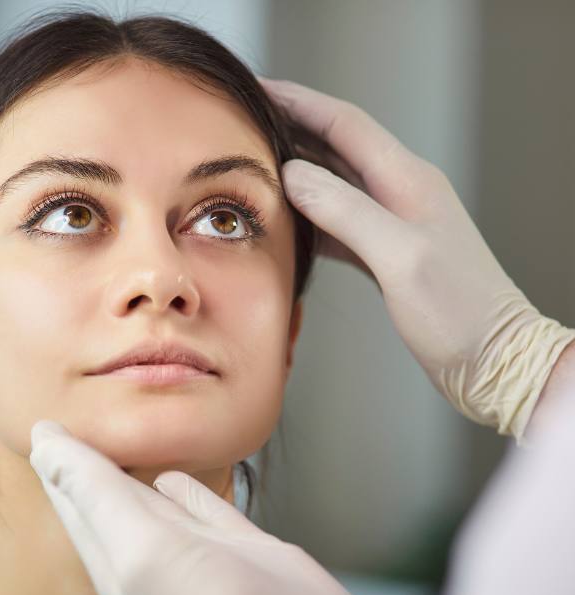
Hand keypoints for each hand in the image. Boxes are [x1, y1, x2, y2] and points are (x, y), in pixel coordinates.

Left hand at [29, 420, 408, 594]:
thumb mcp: (140, 547)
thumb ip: (96, 493)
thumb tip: (45, 442)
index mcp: (113, 558)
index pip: (73, 497)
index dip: (58, 458)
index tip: (43, 419)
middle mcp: (148, 554)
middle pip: (107, 495)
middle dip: (89, 460)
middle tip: (73, 420)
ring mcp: (196, 551)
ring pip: (153, 498)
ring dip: (136, 470)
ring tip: (122, 435)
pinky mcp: (239, 547)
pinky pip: (201, 506)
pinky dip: (184, 488)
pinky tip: (175, 475)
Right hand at [258, 76, 574, 445]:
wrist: (492, 358)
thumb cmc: (458, 312)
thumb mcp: (400, 257)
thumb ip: (346, 211)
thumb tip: (293, 175)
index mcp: (409, 182)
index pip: (345, 125)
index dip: (299, 103)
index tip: (258, 91)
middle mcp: (402, 194)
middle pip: (338, 148)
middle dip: (292, 131)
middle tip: (247, 128)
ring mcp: (395, 224)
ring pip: (335, 186)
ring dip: (297, 174)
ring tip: (256, 171)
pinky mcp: (387, 255)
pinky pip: (340, 223)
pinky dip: (310, 218)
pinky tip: (288, 225)